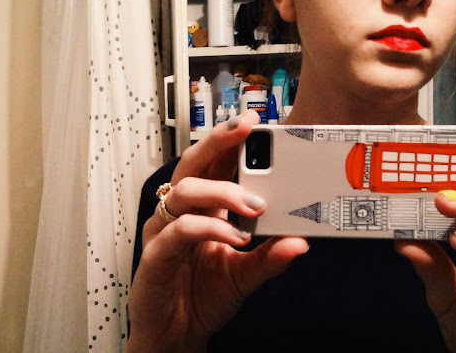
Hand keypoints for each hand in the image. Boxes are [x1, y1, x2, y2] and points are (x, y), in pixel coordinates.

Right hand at [127, 110, 308, 352]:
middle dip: (218, 141)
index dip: (229, 140)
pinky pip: (180, 231)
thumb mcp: (246, 274)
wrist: (177, 334)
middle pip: (192, 163)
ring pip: (185, 191)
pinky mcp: (155, 255)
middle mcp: (181, 213)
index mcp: (203, 208)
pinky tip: (236, 237)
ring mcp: (165, 231)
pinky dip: (211, 228)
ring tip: (255, 205)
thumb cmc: (203, 295)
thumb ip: (271, 258)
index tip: (254, 123)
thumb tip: (300, 241)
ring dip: (223, 191)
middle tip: (246, 129)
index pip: (213, 163)